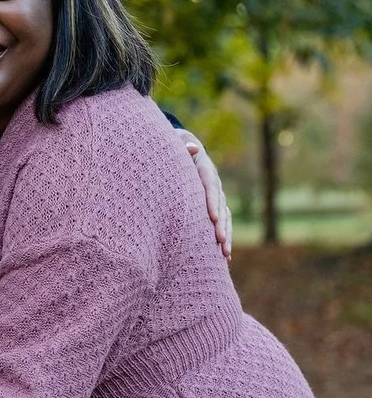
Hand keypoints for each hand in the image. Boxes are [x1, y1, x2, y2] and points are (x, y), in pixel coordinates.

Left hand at [177, 129, 232, 259]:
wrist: (184, 146)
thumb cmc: (173, 146)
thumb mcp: (176, 142)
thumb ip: (182, 145)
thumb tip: (192, 148)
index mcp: (204, 169)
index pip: (210, 187)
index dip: (212, 202)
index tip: (212, 217)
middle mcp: (214, 184)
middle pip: (220, 206)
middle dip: (220, 224)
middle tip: (219, 242)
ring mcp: (216, 195)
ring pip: (224, 217)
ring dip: (225, 235)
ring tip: (225, 254)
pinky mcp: (214, 204)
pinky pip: (222, 221)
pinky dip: (224, 237)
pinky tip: (224, 255)